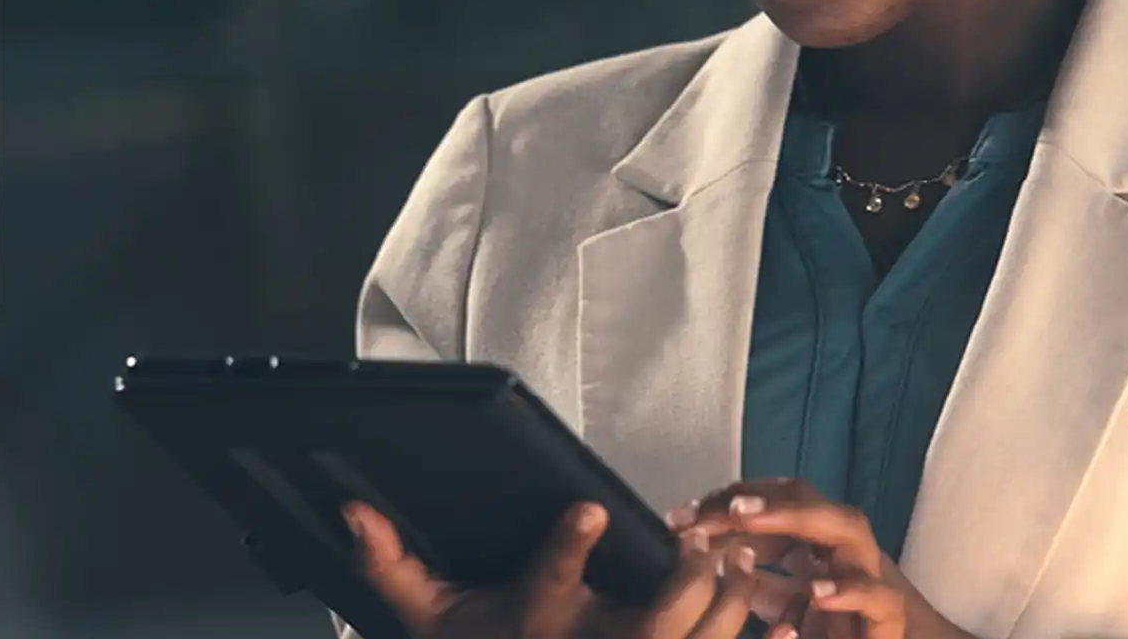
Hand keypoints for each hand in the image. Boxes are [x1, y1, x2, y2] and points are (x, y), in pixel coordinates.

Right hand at [343, 498, 761, 638]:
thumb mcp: (422, 613)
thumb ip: (389, 562)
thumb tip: (352, 509)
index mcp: (532, 622)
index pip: (550, 581)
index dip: (569, 546)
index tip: (588, 505)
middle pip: (656, 618)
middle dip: (688, 575)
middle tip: (703, 538)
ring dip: (731, 601)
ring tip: (742, 560)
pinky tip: (775, 614)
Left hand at [669, 479, 979, 638]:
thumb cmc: (831, 628)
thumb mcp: (777, 603)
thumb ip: (745, 579)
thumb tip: (697, 554)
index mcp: (809, 542)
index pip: (767, 503)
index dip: (721, 503)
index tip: (677, 518)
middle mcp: (838, 547)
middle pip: (800, 498)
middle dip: (750, 498)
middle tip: (703, 513)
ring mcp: (868, 574)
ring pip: (844, 526)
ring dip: (793, 516)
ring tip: (745, 518)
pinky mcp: (890, 616)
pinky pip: (876, 595)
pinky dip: (847, 590)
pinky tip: (815, 591)